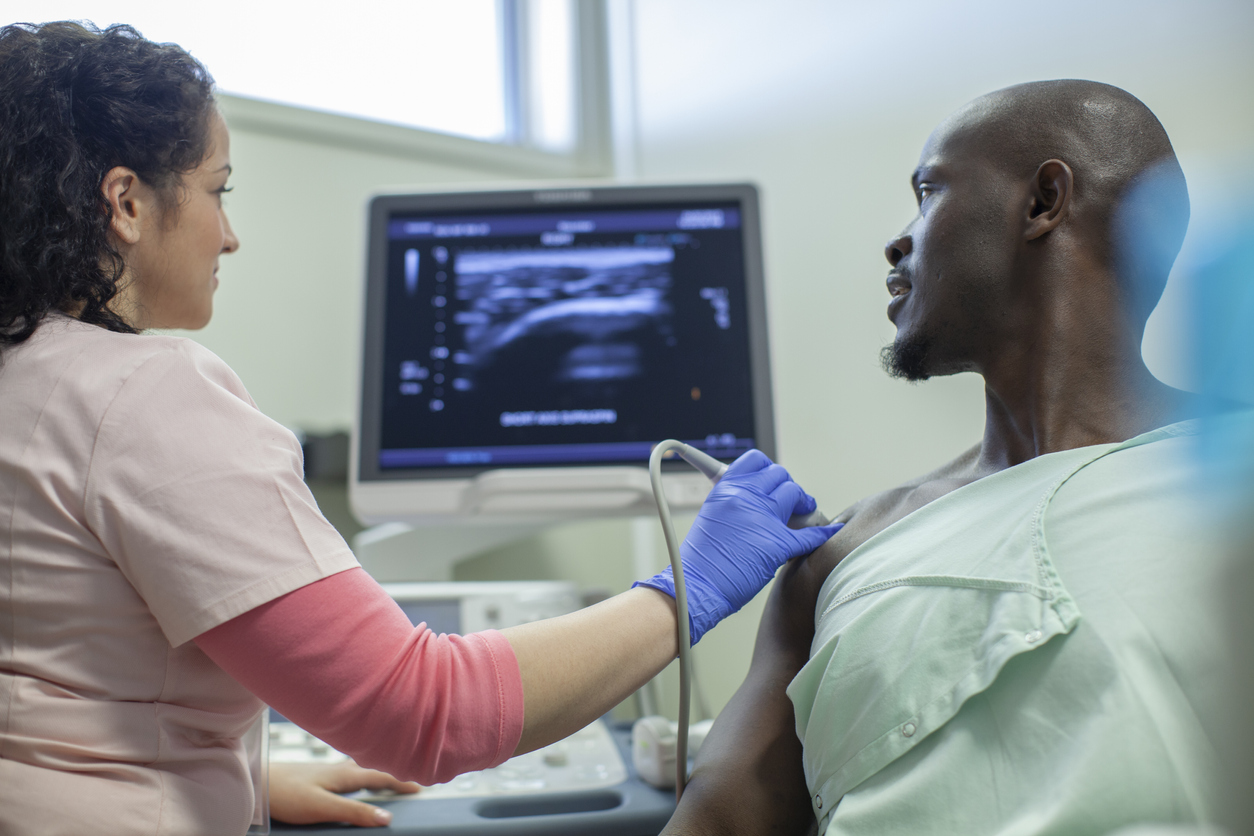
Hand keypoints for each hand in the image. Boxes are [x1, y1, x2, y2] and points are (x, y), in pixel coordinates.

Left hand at [269, 760, 421, 827]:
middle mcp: (339, 769)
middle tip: (410, 776)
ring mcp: (327, 771)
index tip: (421, 785)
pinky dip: (360, 773)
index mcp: (345, 776)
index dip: (401, 781)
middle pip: (374, 768)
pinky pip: (348, 771)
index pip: (381, 775)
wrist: (258, 782)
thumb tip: (386, 818)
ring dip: (377, 771)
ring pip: (361, 768)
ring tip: (387, 773)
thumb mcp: (322, 807)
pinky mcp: (317, 776)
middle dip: (393, 771)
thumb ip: (353, 812)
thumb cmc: (285, 794)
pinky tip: (353, 777)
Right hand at [635, 449, 842, 643]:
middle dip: (787, 487)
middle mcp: (745, 496)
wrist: (696, 586)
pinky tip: (829, 532)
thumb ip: (732, 501)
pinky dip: (822, 533)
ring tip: (805, 512)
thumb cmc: (700, 560)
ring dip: (803, 502)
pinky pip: (809, 534)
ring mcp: (762, 518)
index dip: (768, 469)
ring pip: (795, 494)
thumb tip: (755, 498)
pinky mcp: (777, 544)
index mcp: (726, 488)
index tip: (772, 480)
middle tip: (792, 501)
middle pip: (779, 475)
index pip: (755, 460)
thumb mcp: (711, 516)